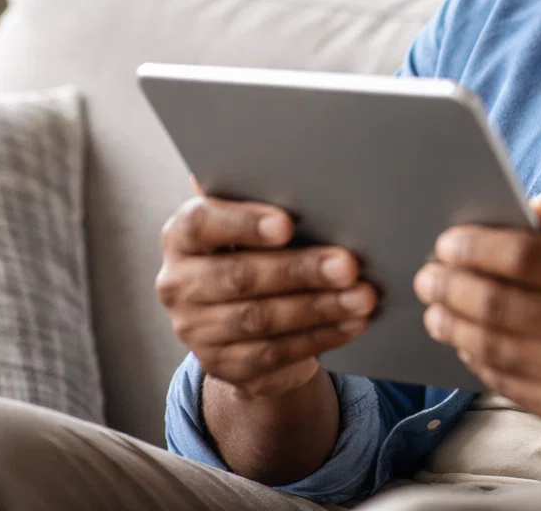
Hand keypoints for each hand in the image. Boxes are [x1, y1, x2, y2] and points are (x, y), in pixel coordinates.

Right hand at [155, 193, 377, 398]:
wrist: (245, 324)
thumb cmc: (258, 253)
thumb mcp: (254, 229)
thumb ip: (267, 204)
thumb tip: (310, 177)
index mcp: (182, 236)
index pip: (201, 222)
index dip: (243, 223)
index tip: (286, 224)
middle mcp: (179, 283)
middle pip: (240, 275)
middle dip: (300, 270)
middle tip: (348, 264)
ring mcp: (195, 329)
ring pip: (260, 319)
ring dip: (318, 307)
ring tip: (361, 297)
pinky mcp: (222, 364)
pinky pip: (274, 352)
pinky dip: (319, 337)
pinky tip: (350, 324)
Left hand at [412, 198, 540, 449]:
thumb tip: (535, 206)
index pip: (526, 259)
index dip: (478, 246)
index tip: (450, 240)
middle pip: (499, 305)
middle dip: (452, 285)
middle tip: (429, 272)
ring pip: (493, 348)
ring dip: (453, 324)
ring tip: (435, 306)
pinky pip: (505, 382)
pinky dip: (476, 359)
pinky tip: (465, 339)